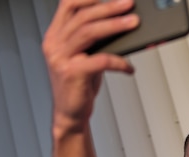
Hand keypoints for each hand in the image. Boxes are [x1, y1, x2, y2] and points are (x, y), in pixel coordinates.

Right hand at [42, 0, 139, 131]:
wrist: (71, 113)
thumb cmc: (79, 84)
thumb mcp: (85, 56)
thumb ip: (94, 40)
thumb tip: (120, 22)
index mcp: (55, 35)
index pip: (68, 5)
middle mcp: (54, 44)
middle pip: (83, 16)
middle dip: (109, 8)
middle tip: (129, 4)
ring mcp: (61, 58)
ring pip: (89, 33)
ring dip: (115, 26)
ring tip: (133, 23)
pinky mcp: (72, 74)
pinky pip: (100, 60)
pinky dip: (119, 61)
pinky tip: (129, 66)